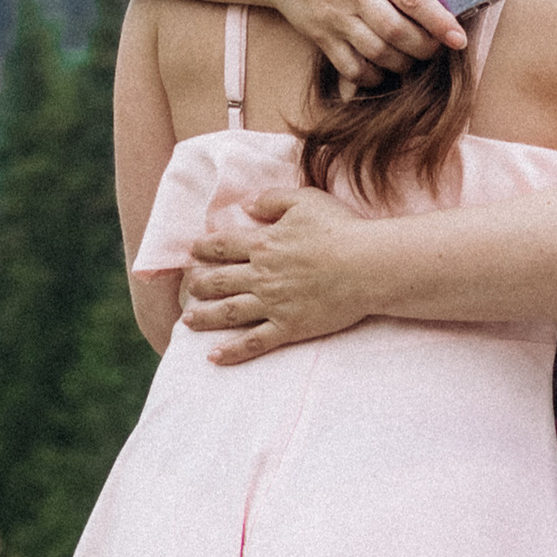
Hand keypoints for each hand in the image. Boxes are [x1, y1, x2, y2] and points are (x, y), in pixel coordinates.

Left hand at [181, 190, 387, 360]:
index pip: (223, 246)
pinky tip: (214, 357)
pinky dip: (232, 351)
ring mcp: (273, 304)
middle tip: (188, 287)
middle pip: (219, 280)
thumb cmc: (341, 229)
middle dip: (198, 284)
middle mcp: (261, 275)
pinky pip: (254, 342)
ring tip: (188, 320)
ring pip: (229, 312)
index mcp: (264, 244)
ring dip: (205, 317)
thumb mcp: (305, 200)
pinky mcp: (289, 327)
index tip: (192, 252)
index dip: (204, 248)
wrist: (368, 265)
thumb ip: (272, 199)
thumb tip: (248, 205)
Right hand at [261, 0, 463, 89]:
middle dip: (425, 47)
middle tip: (434, 47)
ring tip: (410, 57)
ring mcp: (336, 17)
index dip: (440, 22)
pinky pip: (351, 67)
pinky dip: (372, 76)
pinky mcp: (321, 36)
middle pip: (399, 32)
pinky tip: (382, 69)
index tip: (458, 38)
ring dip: (403, 63)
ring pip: (378, 54)